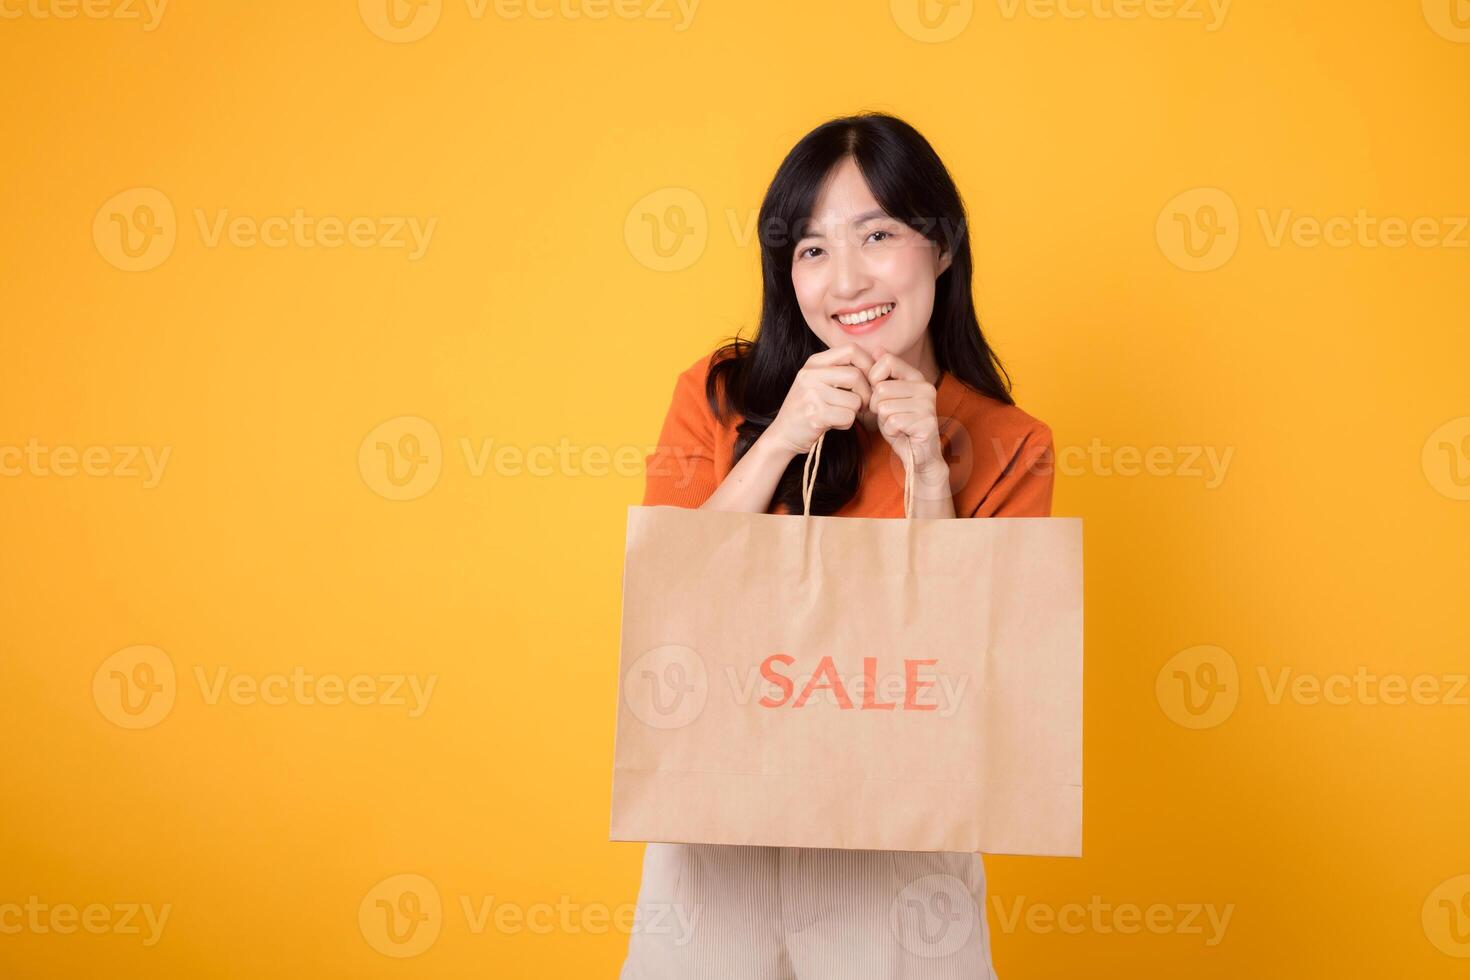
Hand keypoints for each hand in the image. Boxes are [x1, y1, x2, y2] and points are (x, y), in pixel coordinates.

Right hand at [765, 344, 875, 456]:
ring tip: (841, 414)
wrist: (782, 434)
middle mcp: (810, 374)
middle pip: (856, 375)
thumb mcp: (818, 381)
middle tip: (862, 405)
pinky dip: (847, 423)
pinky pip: (848, 417)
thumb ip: (840, 370)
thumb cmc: (808, 407)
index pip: (851, 350)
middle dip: (866, 393)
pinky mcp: (815, 415)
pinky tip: (835, 423)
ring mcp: (811, 394)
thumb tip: (877, 363)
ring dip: (855, 412)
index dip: (868, 364)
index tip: (870, 380)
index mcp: (814, 362)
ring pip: (855, 400)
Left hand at [866, 347, 948, 485]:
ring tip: (896, 425)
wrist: (917, 454)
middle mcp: (925, 387)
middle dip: (876, 406)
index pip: (886, 361)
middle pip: (881, 388)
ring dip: (883, 420)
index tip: (877, 394)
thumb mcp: (885, 397)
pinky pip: (893, 422)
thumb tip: (876, 348)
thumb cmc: (899, 424)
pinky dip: (890, 432)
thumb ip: (881, 375)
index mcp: (916, 376)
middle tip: (889, 416)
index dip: (872, 379)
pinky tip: (901, 433)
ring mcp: (928, 405)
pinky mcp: (926, 422)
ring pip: (884, 406)